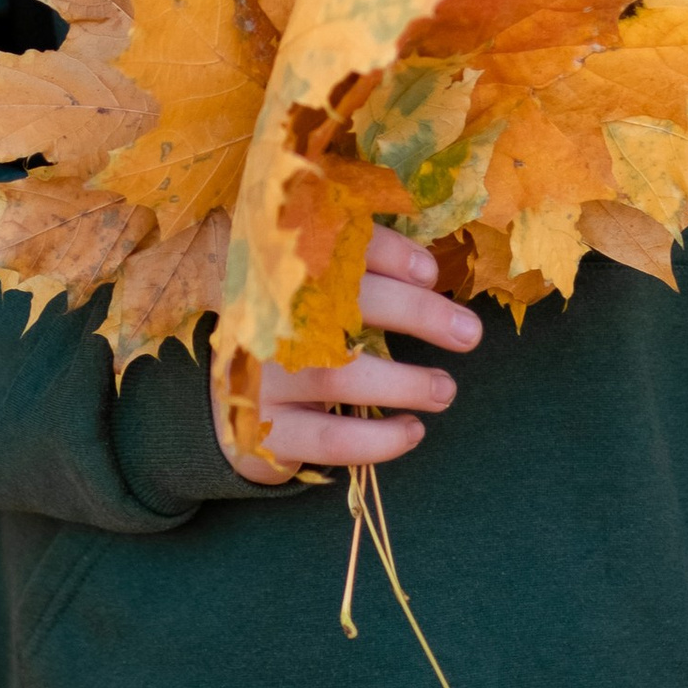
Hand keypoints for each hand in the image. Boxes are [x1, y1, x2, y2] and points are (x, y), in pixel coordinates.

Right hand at [221, 224, 481, 479]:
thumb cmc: (285, 335)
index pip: (335, 248)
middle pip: (346, 306)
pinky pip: (330, 440)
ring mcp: (261, 378)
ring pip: (343, 376)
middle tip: (469, 333)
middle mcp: (265, 318)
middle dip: (417, 315)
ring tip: (445, 389)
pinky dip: (379, 439)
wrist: (218, 401)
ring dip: (406, 383)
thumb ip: (355, 276)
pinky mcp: (263, 432)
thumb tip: (427, 274)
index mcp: (278, 272)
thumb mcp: (307, 295)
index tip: (430, 273)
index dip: (388, 255)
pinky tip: (413, 432)